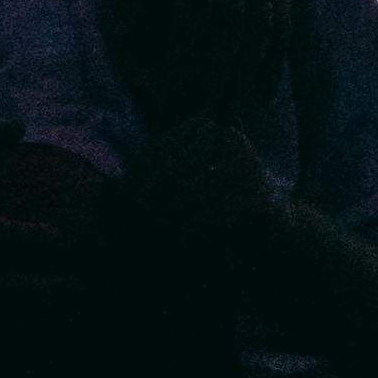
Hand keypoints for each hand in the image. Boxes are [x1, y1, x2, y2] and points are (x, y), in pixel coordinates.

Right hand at [0, 170, 89, 377]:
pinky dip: (25, 344)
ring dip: (48, 322)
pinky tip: (54, 338)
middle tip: (87, 284)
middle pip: (11, 289)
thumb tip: (19, 123)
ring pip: (7, 324)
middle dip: (56, 292)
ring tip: (79, 311)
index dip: (37, 240)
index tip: (65, 240)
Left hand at [107, 118, 278, 284]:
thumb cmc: (216, 205)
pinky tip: (174, 250)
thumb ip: (153, 181)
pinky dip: (189, 234)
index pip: (156, 153)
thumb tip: (105, 191)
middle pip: (171, 173)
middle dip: (146, 207)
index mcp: (204, 127)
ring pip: (189, 194)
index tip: (119, 215)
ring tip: (147, 245)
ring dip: (163, 224)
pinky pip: (212, 216)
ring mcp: (248, 165)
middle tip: (129, 235)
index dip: (133, 185)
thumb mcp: (184, 184)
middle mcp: (229, 138)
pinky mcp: (260, 196)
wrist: (271, 229)